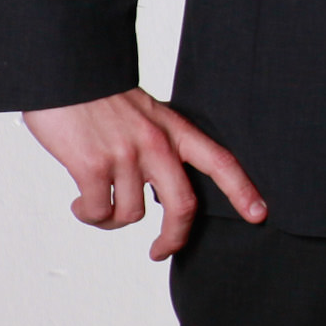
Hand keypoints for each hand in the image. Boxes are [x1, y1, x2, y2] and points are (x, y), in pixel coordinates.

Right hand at [23, 89, 265, 259]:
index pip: (220, 162)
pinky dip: (89, 215)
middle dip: (175, 237)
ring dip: (111, 220)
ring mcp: (126, 155)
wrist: (66, 74)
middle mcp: (157, 144)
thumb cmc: (99, 96)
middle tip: (161, 251)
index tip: (258, 214)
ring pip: (131, 214)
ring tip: (97, 206)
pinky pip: (98, 210)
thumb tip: (159, 183)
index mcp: (174, 130)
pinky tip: (79, 204)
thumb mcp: (145, 114)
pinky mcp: (93, 166)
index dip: (242, 191)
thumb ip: (159, 145)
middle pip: (183, 204)